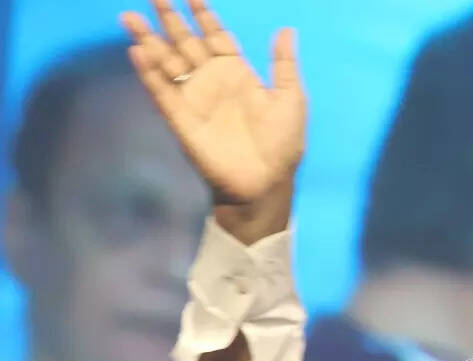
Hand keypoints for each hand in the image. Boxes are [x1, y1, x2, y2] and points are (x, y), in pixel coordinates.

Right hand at [120, 0, 304, 238]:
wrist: (266, 180)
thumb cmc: (283, 142)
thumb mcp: (290, 98)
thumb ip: (283, 64)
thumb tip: (287, 29)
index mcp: (237, 73)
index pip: (216, 36)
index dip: (203, 15)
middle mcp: (212, 81)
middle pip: (185, 42)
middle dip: (170, 19)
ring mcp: (195, 98)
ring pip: (167, 63)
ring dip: (148, 40)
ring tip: (129, 17)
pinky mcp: (182, 119)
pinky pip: (162, 92)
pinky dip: (149, 73)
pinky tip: (137, 52)